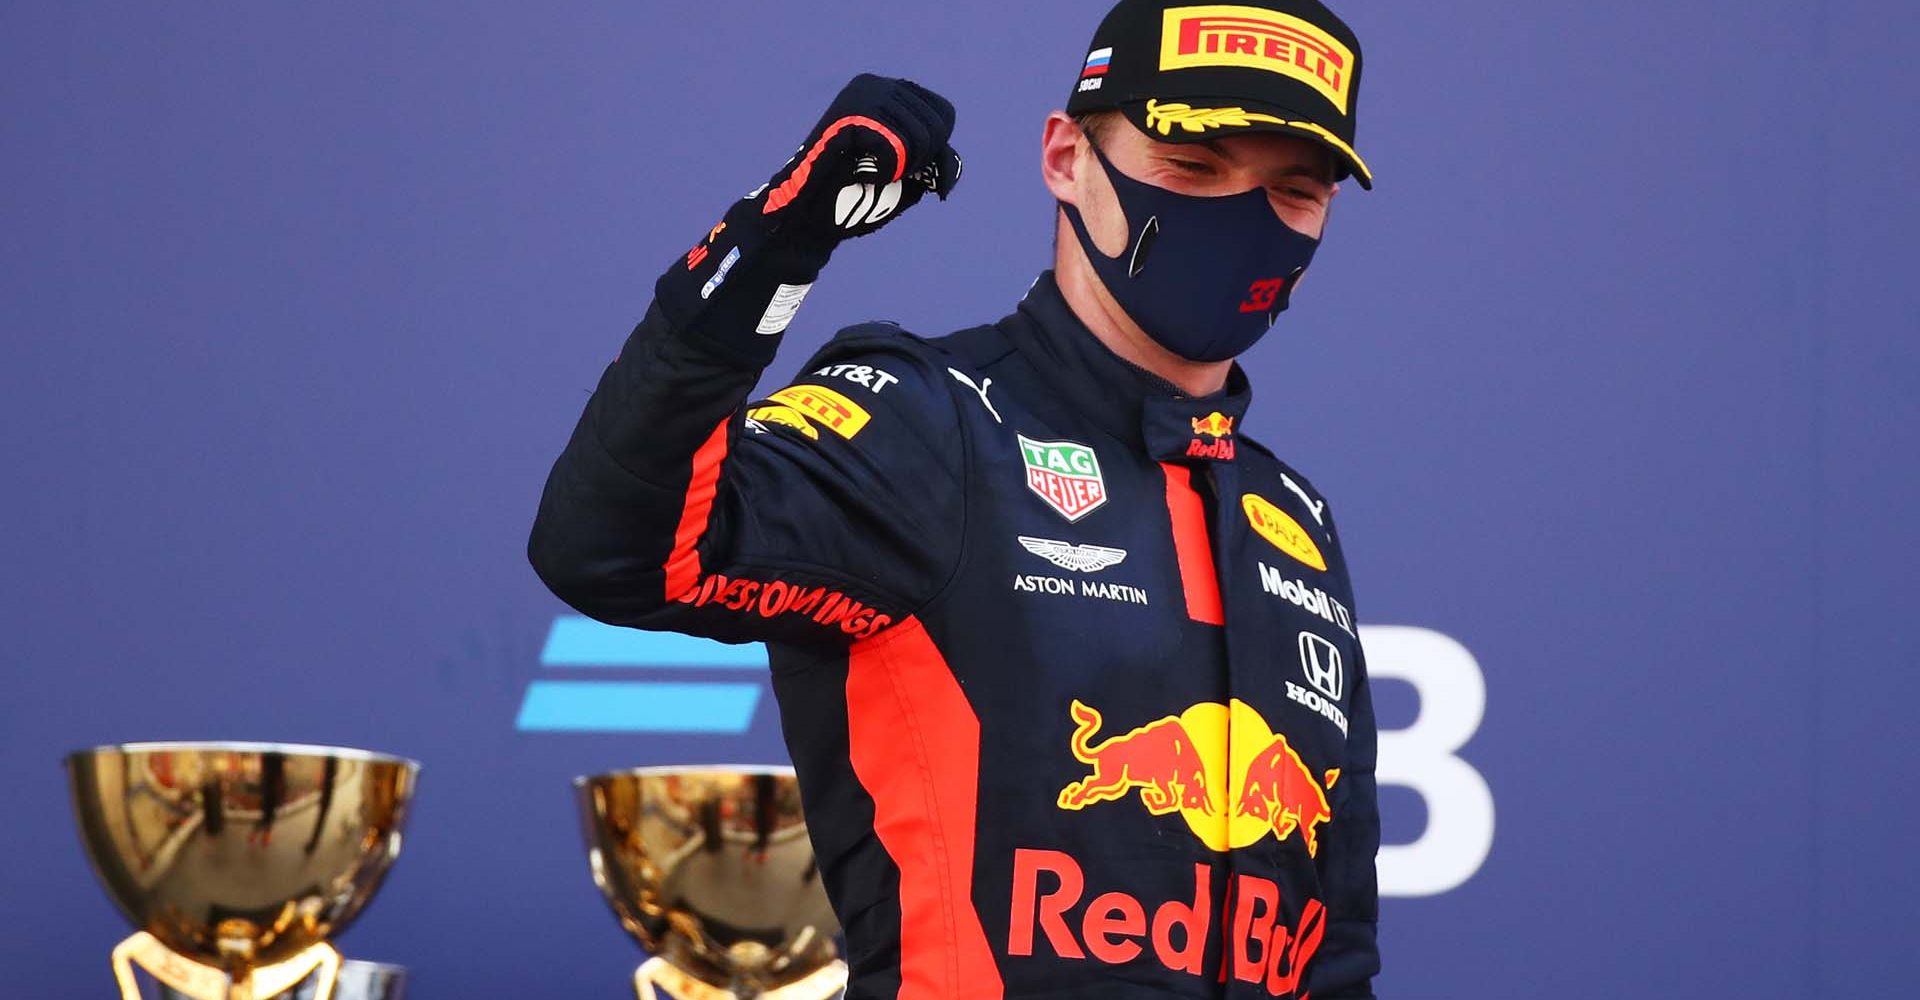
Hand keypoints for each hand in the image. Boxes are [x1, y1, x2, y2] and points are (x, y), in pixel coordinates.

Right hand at [753, 73, 961, 248]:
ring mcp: (861, 96)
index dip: (937, 153)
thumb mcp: (907, 178)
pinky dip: (886, 171)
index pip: (944, 115)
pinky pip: (898, 148)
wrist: (809, 219)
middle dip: (922, 164)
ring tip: (869, 171)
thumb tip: (949, 152)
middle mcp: (876, 85)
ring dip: (902, 170)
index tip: (910, 172)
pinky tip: (861, 172)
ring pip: (922, 139)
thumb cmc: (853, 197)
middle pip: (938, 127)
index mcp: (889, 93)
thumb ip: (934, 160)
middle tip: (885, 174)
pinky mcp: (850, 115)